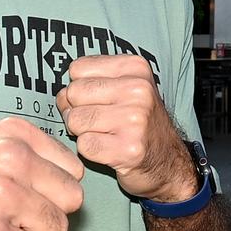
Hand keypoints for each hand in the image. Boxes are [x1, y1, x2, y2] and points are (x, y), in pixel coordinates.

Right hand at [0, 117, 84, 230]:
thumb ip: (37, 158)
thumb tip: (79, 177)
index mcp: (13, 135)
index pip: (74, 170)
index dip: (52, 188)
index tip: (21, 191)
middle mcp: (8, 159)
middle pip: (73, 199)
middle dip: (47, 212)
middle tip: (11, 213)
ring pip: (57, 227)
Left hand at [57, 54, 194, 202]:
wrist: (169, 161)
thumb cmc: (139, 122)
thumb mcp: (125, 88)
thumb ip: (92, 81)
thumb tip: (61, 95)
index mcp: (135, 68)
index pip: (77, 68)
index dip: (79, 88)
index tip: (97, 100)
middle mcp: (138, 90)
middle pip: (73, 93)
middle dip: (77, 110)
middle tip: (99, 121)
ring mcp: (135, 120)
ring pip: (75, 120)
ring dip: (83, 132)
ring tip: (105, 134)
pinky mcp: (129, 149)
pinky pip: (84, 145)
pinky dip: (90, 151)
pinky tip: (109, 150)